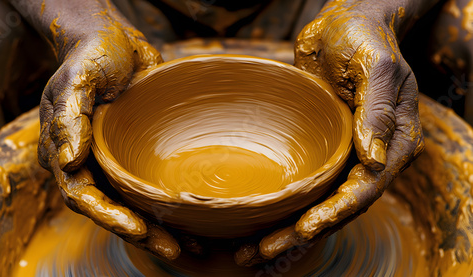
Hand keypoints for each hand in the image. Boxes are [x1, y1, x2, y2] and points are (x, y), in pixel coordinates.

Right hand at [37, 14, 180, 259]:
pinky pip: (150, 186)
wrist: (115, 39)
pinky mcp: (138, 155)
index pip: (83, 196)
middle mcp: (90, 164)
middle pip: (111, 210)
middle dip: (141, 232)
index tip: (139, 230)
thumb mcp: (77, 80)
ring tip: (190, 246)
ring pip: (134, 204)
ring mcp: (115, 162)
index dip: (109, 217)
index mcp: (66, 152)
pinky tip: (192, 218)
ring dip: (158, 227)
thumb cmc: (92, 55)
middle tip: (174, 249)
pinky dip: (168, 206)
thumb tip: (66, 163)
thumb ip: (69, 119)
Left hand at [235, 2, 424, 264]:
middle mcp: (371, 155)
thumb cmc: (363, 36)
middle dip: (302, 232)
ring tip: (251, 250)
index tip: (304, 228)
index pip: (366, 188)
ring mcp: (344, 154)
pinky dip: (283, 205)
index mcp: (394, 141)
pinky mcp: (320, 148)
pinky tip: (257, 220)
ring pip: (317, 202)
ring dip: (287, 228)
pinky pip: (304, 185)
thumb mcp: (376, 65)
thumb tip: (375, 159)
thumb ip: (379, 110)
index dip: (336, 212)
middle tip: (263, 252)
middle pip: (338, 206)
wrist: (343, 23)